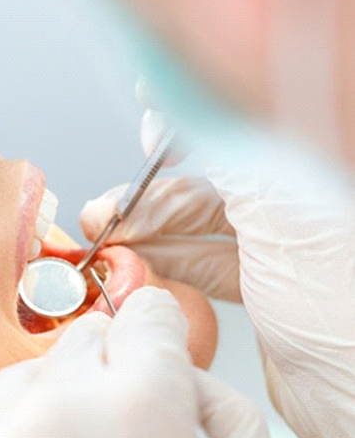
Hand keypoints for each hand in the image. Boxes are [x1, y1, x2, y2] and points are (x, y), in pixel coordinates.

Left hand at [0, 287, 272, 437]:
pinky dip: (22, 422)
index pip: (151, 315)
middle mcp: (59, 408)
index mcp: (140, 410)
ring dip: (65, 393)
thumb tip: (180, 377)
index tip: (160, 350)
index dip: (162, 335)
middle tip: (129, 426)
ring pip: (42, 365)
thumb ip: (212, 411)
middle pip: (94, 336)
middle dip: (116, 369)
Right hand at [81, 94, 354, 437]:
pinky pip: (206, 264)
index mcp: (312, 174)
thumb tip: (183, 117)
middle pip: (210, 182)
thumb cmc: (351, 320)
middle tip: (107, 211)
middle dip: (150, 195)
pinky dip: (168, 264)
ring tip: (108, 240)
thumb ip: (234, 165)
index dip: (187, 119)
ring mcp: (282, 250)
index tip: (146, 123)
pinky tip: (138, 265)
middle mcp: (300, 206)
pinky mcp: (266, 289)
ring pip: (201, 227)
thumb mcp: (288, 221)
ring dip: (150, 232)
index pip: (240, 127)